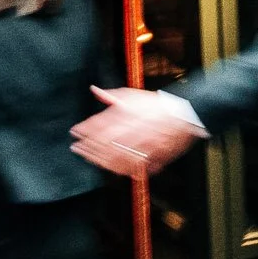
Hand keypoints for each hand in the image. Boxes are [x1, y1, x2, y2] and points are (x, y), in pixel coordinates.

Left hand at [71, 85, 198, 176]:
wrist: (182, 116)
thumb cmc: (157, 106)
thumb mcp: (132, 95)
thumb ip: (112, 95)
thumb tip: (95, 90)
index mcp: (126, 116)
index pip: (99, 124)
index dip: (84, 129)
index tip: (75, 132)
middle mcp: (131, 132)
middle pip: (103, 143)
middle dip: (87, 146)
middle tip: (76, 148)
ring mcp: (140, 147)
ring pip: (114, 157)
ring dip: (98, 158)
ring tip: (88, 157)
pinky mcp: (150, 157)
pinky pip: (131, 166)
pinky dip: (117, 168)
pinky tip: (109, 166)